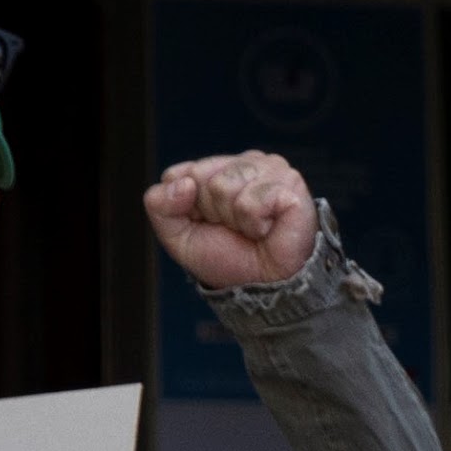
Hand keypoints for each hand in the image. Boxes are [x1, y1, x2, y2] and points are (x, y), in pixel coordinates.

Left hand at [144, 150, 316, 292]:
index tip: (211, 224)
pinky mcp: (290, 184)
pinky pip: (251, 201)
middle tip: (235, 229)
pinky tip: (268, 228)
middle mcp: (246, 163)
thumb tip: (182, 184)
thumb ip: (161, 207)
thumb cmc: (227, 258)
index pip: (185, 174)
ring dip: (234, 220)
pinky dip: (254, 224)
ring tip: (252, 229)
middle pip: (203, 179)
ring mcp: (270, 169)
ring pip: (225, 186)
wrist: (261, 287)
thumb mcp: (179, 237)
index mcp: (220, 169)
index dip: (191, 208)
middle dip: (213, 213)